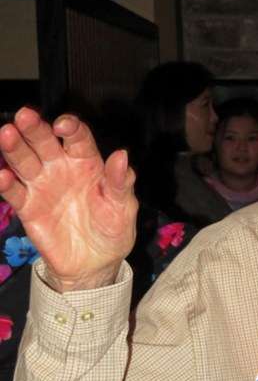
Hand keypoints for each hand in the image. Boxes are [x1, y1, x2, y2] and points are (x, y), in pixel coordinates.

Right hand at [0, 108, 137, 290]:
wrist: (95, 264)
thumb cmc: (112, 230)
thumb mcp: (123, 207)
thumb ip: (120, 182)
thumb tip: (121, 155)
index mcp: (87, 163)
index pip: (77, 138)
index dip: (70, 128)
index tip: (63, 126)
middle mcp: (61, 168)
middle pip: (44, 142)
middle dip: (35, 128)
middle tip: (25, 116)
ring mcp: (42, 185)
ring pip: (25, 161)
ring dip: (14, 147)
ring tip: (7, 134)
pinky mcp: (28, 206)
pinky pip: (14, 192)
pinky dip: (6, 183)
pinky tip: (3, 176)